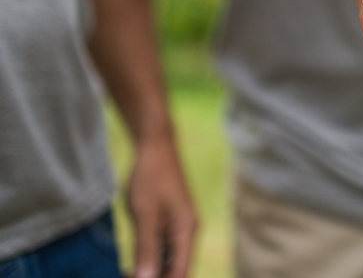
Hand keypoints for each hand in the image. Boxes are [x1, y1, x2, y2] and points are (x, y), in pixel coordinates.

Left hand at [126, 135, 196, 277]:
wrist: (155, 147)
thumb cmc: (150, 177)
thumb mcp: (144, 215)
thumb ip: (146, 249)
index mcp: (186, 231)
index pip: (180, 272)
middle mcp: (187, 232)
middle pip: (176, 269)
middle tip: (127, 277)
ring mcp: (179, 227)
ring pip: (168, 261)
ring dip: (151, 272)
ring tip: (125, 274)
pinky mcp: (169, 222)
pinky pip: (163, 249)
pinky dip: (149, 260)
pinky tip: (132, 265)